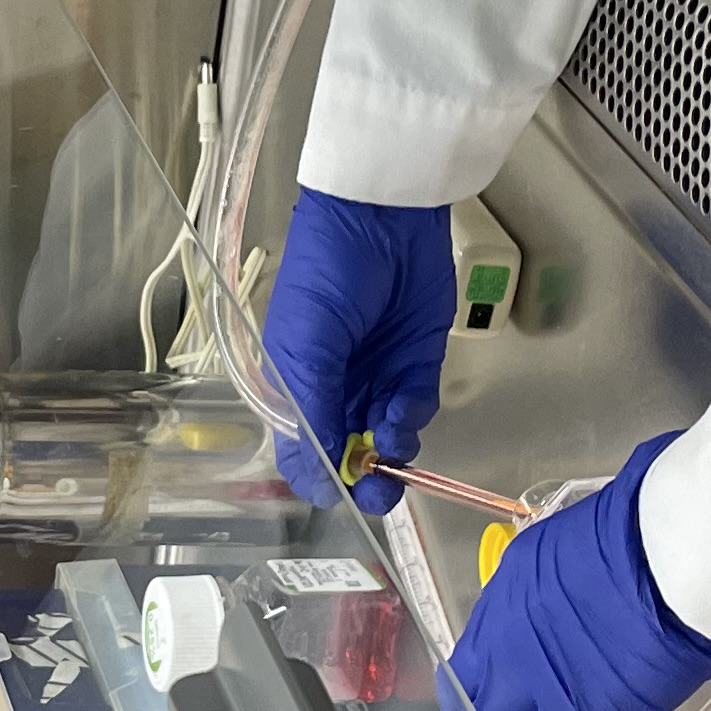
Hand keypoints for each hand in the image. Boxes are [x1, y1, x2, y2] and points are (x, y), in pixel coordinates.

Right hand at [261, 189, 454, 514]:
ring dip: (391, 450)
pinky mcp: (415, 365)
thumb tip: (315, 472)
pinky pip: (416, 410)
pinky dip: (412, 418)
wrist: (383, 218)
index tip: (341, 491)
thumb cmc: (328, 275)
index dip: (320, 477)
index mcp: (294, 386)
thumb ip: (312, 408)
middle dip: (365, 478)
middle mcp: (335, 389)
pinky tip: (404, 407)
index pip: (301, 451)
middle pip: (347, 454)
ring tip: (392, 435)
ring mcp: (377, 378)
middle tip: (381, 492)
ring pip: (385, 440)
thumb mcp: (307, 344)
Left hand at [446, 432, 710, 710]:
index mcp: (512, 584)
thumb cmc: (650, 523)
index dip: (473, 671)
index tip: (477, 686)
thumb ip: (580, 562)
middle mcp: (508, 636)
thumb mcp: (590, 528)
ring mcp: (537, 683)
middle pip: (469, 691)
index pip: (476, 641)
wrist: (675, 553)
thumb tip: (601, 563)